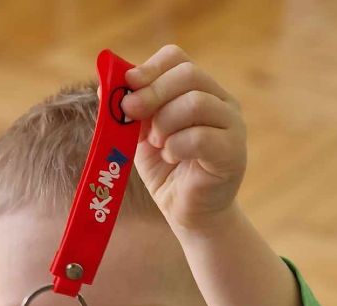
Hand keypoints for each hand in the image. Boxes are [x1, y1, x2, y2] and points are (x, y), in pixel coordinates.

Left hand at [119, 44, 246, 231]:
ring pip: (195, 102)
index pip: (178, 60)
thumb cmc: (168, 174)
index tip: (126, 87)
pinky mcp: (233, 153)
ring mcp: (233, 126)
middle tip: (130, 113)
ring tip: (157, 144)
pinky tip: (170, 158)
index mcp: (201, 91)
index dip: (149, 69)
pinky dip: (176, 146)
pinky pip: (200, 137)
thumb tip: (104, 88)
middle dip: (152, 93)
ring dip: (165, 122)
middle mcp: (222, 102)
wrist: (189, 215)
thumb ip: (130, 113)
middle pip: (188, 75)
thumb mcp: (142, 137)